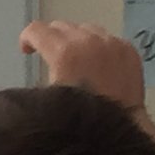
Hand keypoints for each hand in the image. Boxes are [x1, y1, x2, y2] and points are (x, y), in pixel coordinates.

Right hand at [19, 20, 145, 110]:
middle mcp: (88, 42)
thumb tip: (39, 68)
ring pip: (85, 29)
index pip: (36, 30)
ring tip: (76, 60)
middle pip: (60, 26)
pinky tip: (98, 65)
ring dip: (76, 40)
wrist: (119, 128)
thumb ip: (41, 73)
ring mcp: (111, 43)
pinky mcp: (128, 50)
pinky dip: (99, 47)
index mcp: (64, 52)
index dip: (27, 39)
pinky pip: (108, 38)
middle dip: (52, 40)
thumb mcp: (48, 97)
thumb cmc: (81, 119)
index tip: (28, 50)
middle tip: (50, 58)